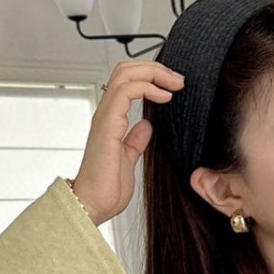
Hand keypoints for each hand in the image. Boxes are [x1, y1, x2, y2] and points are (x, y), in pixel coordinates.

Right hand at [71, 59, 186, 225]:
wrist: (94, 205)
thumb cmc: (108, 188)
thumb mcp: (129, 159)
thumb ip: (136, 141)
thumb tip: (146, 126)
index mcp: (112, 120)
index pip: (128, 82)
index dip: (151, 76)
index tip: (175, 86)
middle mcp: (106, 113)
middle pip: (125, 70)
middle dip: (155, 68)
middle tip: (179, 79)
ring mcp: (105, 117)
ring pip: (124, 75)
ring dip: (154, 74)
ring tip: (175, 83)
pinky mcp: (107, 125)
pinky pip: (124, 92)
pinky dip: (147, 88)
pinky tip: (164, 97)